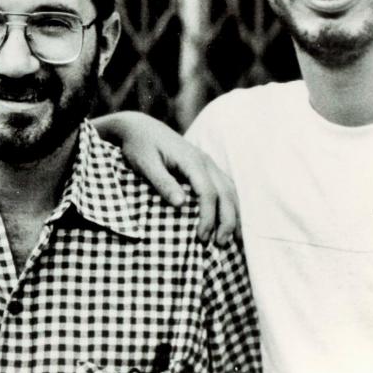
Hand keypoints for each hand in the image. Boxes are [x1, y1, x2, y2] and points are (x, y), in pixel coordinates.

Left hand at [91, 111, 239, 244]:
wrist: (138, 127)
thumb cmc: (138, 146)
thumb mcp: (145, 164)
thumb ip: (162, 182)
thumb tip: (181, 204)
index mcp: (191, 160)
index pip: (208, 193)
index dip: (207, 218)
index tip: (201, 239)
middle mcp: (204, 161)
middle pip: (225, 193)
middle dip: (226, 221)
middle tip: (220, 246)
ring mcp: (207, 163)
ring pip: (230, 190)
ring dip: (233, 215)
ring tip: (232, 240)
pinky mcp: (204, 167)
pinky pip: (225, 187)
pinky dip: (230, 205)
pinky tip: (229, 222)